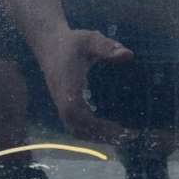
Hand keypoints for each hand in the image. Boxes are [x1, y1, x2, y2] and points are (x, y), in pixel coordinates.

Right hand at [36, 29, 135, 144]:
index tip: (118, 127)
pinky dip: (92, 134)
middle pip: (79, 128)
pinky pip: (76, 128)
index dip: (96, 124)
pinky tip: (108, 133)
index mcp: (67, 88)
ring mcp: (62, 106)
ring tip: (120, 138)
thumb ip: (107, 47)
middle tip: (127, 136)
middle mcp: (62, 101)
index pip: (77, 113)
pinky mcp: (64, 108)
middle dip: (102, 135)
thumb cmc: (72, 42)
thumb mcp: (90, 39)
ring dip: (97, 137)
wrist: (50, 45)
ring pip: (77, 131)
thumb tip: (128, 54)